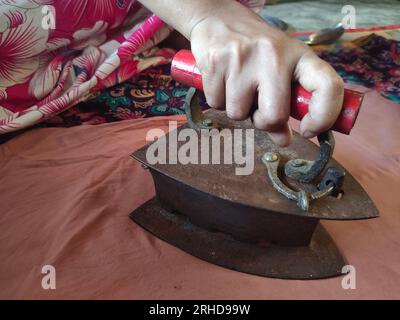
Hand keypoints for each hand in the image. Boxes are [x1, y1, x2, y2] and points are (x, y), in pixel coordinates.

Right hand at [189, 4, 343, 145]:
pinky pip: (216, 103)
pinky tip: (222, 80)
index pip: (328, 86)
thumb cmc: (256, 49)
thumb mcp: (279, 70)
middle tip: (257, 109)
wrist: (219, 18)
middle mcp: (274, 55)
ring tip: (237, 86)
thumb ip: (284, 105)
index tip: (309, 130)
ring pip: (238, 114)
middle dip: (262, 122)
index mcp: (299, 56)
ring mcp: (243, 57)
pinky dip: (218, 99)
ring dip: (236, 108)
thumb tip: (283, 140)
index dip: (324, 116)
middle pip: (273, 115)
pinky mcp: (216, 61)